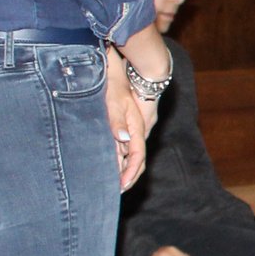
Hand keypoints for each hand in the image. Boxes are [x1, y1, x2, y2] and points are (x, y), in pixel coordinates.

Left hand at [105, 54, 147, 190]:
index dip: (130, 174)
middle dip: (128, 175)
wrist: (136, 65)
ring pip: (134, 151)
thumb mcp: (115, 101)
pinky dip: (122, 154)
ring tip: (111, 178)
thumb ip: (117, 121)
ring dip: (124, 165)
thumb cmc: (122, 83)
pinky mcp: (135, 121)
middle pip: (138, 158)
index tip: (121, 187)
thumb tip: (123, 141)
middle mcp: (143, 128)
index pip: (138, 157)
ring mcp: (140, 125)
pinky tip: (111, 157)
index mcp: (140, 126)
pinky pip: (130, 142)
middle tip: (115, 189)